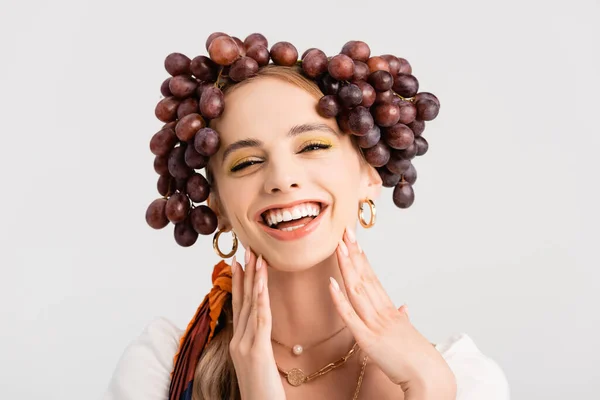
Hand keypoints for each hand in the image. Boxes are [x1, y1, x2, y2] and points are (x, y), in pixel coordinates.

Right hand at [229, 248, 286, 399]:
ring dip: (254, 279)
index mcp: (238, 343)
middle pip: (242, 300)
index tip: (241, 262)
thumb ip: (257, 346)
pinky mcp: (257, 351)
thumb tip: (260, 332)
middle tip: (247, 249)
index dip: (240, 283)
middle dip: (245, 273)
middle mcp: (238, 341)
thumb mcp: (257, 365)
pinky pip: (260, 319)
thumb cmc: (262, 393)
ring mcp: (244, 345)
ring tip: (255, 257)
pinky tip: (262, 283)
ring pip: (250, 305)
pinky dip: (260, 299)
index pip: (239, 306)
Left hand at [328, 227, 456, 398]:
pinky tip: (330, 283)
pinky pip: (350, 316)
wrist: (431, 379)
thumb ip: (403, 319)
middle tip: (345, 232)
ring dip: (347, 266)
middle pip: (365, 278)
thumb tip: (403, 307)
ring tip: (339, 246)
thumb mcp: (410, 334)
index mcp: (392, 312)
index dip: (363, 260)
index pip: (374, 280)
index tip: (356, 243)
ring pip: (357, 290)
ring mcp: (375, 324)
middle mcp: (383, 313)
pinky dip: (339, 299)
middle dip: (354, 254)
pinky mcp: (368, 339)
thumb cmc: (421, 361)